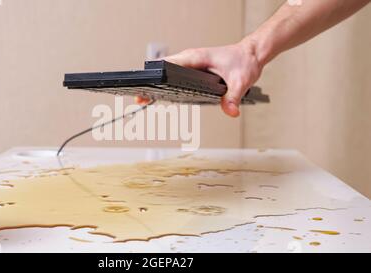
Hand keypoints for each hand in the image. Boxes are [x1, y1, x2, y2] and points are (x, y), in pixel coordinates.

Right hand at [136, 40, 262, 116]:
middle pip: (163, 69)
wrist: (251, 54)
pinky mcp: (194, 69)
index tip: (145, 87)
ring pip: (168, 72)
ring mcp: (191, 63)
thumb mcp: (241, 81)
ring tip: (146, 99)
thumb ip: (233, 97)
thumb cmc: (244, 61)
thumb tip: (229, 112)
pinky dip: (167, 84)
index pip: (168, 64)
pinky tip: (164, 96)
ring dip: (157, 84)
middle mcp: (191, 58)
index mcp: (196, 57)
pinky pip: (176, 75)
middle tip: (140, 99)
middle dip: (151, 84)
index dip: (155, 76)